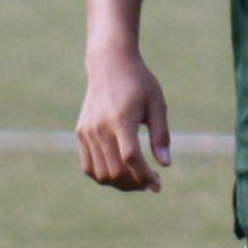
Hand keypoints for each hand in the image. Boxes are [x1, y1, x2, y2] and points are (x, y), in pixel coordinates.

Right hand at [76, 50, 170, 191]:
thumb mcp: (156, 104)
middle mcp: (100, 127)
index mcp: (121, 119)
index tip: (157, 184)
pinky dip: (103, 176)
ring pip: (100, 174)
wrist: (109, 63)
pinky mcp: (82, 133)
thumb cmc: (138, 82)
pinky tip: (120, 172)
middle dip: (135, 184)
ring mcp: (88, 131)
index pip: (130, 157)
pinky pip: (89, 166)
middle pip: (115, 170)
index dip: (144, 175)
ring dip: (120, 183)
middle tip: (151, 182)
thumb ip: (160, 134)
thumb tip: (165, 164)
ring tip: (137, 179)